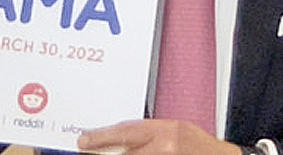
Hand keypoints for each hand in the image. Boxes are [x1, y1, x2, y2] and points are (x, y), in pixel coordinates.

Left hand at [77, 119, 241, 154]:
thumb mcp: (174, 130)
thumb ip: (148, 135)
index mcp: (166, 132)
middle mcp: (165, 149)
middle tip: (89, 151)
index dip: (101, 137)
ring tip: (112, 153)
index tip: (84, 141)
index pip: (125, 132)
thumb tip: (120, 139)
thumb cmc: (199, 144)